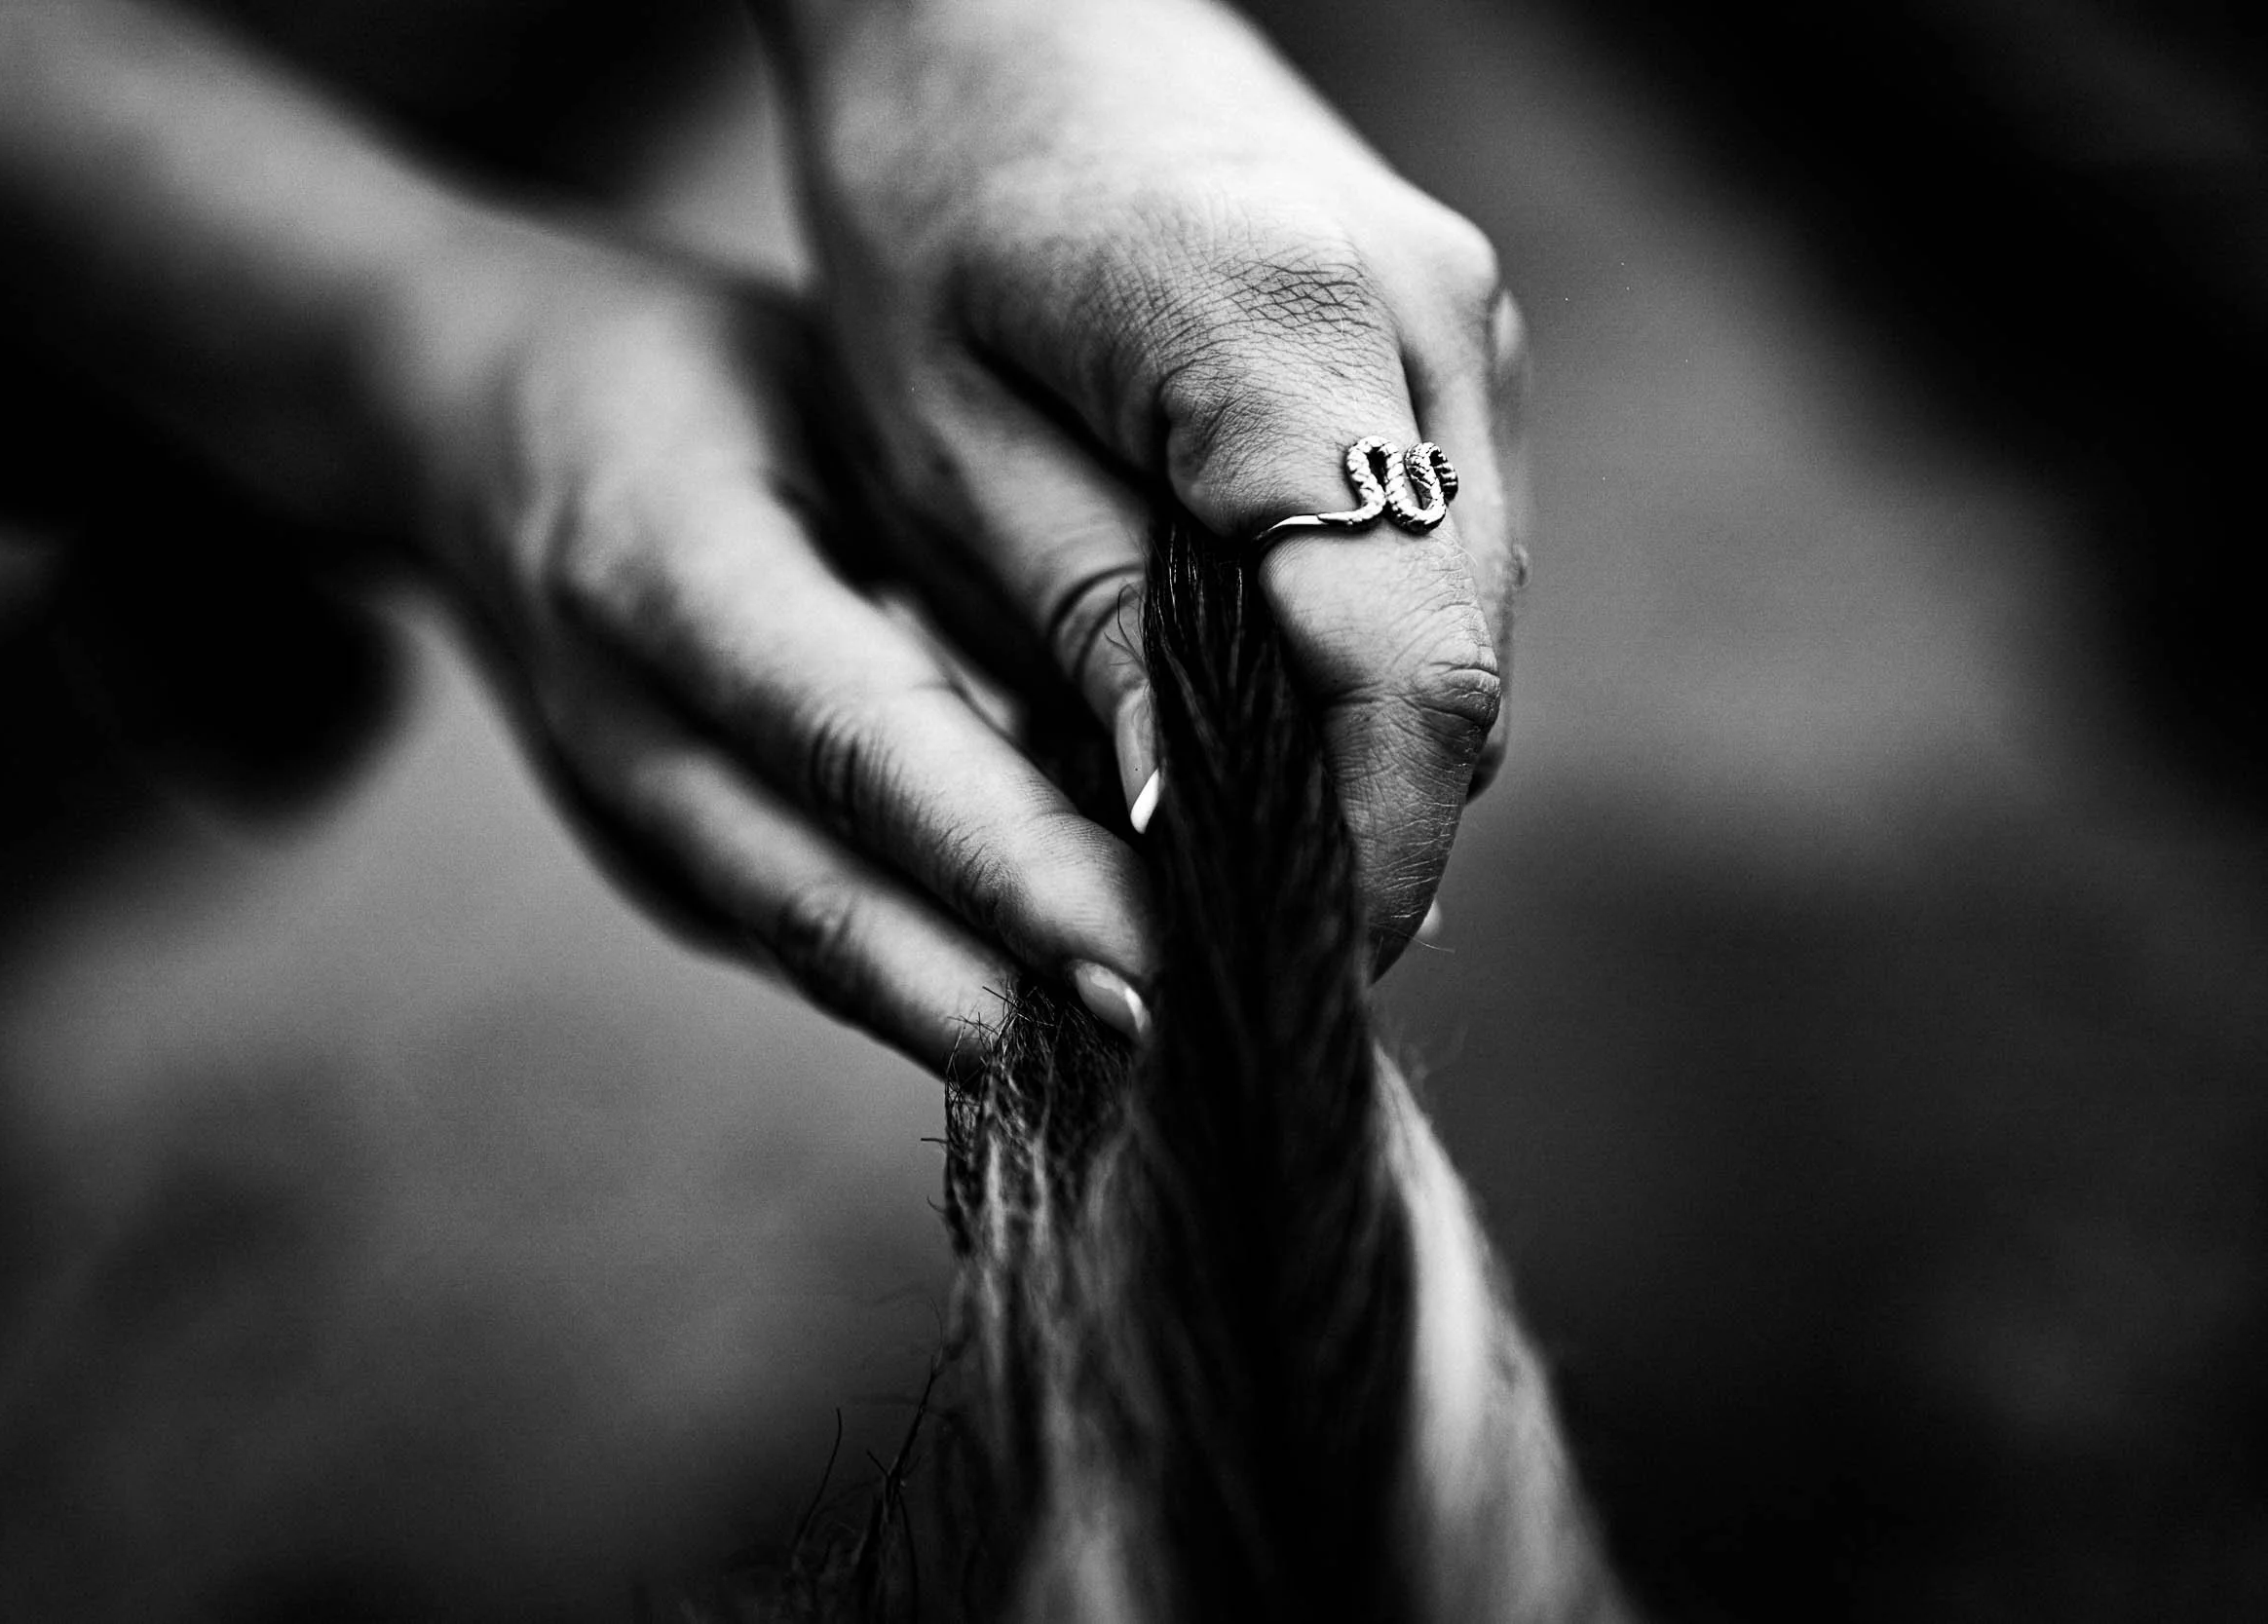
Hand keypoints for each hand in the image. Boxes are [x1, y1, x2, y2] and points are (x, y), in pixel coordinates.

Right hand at [381, 222, 1154, 1069]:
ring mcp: (627, 824)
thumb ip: (987, 542)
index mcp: (661, 569)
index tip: (1163, 945)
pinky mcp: (661, 871)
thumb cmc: (698, 374)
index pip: (861, 746)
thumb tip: (1185, 712)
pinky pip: (812, 944)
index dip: (1012, 863)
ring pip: (821, 958)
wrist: (463, 418)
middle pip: (832, 905)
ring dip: (988, 1026)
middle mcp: (624, 728)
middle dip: (1019, 998)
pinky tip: (1071, 999)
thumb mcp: (849, 390)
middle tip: (1204, 1043)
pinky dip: (939, 982)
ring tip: (1162, 1056)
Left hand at [774, 0, 1527, 960]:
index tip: (1281, 975)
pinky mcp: (1453, 326)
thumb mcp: (947, 445)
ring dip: (1376, 745)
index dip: (1364, 857)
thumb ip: (1093, 633)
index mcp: (1294, 333)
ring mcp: (1466, 313)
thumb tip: (1196, 835)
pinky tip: (1273, 704)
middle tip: (1246, 951)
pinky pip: (1450, 544)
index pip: (1404, 675)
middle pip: (1464, 662)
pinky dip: (1375, 649)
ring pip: (1472, 615)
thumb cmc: (925, 194)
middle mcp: (1433, 317)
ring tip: (1245, 848)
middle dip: (1373, 828)